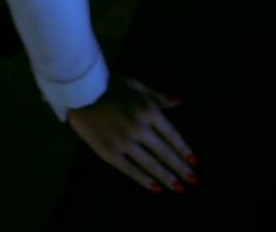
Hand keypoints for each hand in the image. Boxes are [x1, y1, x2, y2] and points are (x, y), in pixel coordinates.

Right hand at [66, 76, 197, 194]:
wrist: (81, 91)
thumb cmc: (111, 86)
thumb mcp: (138, 86)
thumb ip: (159, 98)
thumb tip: (180, 102)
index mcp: (148, 111)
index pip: (172, 136)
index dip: (184, 150)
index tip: (194, 162)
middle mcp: (140, 128)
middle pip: (165, 153)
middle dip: (181, 168)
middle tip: (193, 180)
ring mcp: (124, 142)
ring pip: (151, 164)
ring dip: (167, 178)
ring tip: (179, 188)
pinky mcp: (109, 153)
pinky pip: (131, 170)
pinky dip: (145, 180)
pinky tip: (156, 189)